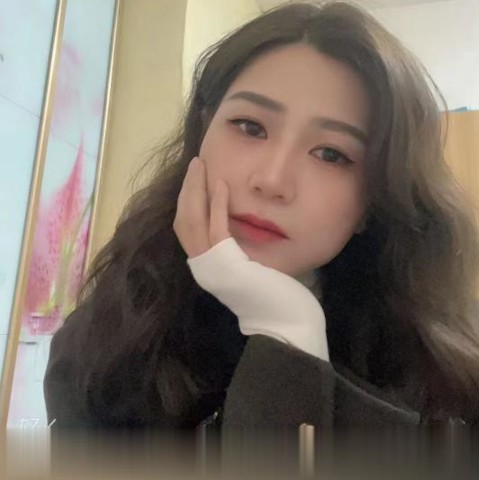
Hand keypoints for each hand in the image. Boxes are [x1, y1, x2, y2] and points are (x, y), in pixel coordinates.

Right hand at [174, 157, 328, 359]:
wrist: (286, 325)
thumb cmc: (275, 296)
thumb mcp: (252, 264)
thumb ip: (240, 245)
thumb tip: (242, 220)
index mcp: (207, 267)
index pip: (186, 227)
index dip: (188, 199)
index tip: (197, 177)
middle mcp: (203, 268)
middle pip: (182, 220)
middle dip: (187, 189)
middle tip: (196, 163)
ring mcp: (212, 269)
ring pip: (191, 221)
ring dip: (196, 190)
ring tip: (202, 166)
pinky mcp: (227, 267)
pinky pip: (217, 229)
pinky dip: (216, 205)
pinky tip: (223, 185)